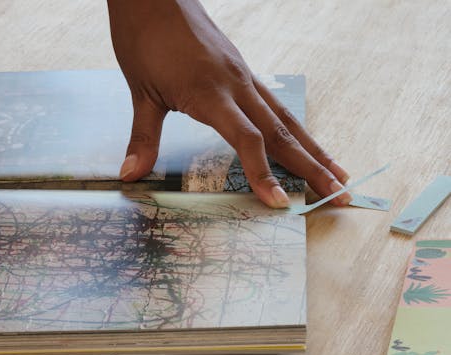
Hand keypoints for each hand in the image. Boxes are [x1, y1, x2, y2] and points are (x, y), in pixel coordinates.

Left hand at [107, 0, 349, 206]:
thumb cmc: (144, 37)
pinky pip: (275, 105)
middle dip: (311, 167)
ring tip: (337, 175)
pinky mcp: (242, 71)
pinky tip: (305, 144)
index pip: (248, 139)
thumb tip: (131, 175)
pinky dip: (294, 129)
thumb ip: (143, 136)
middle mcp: (236, 84)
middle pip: (281, 132)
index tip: (278, 203)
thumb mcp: (140, 91)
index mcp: (211, 92)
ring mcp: (243, 76)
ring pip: (286, 118)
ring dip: (313, 149)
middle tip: (339, 195)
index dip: (263, 172)